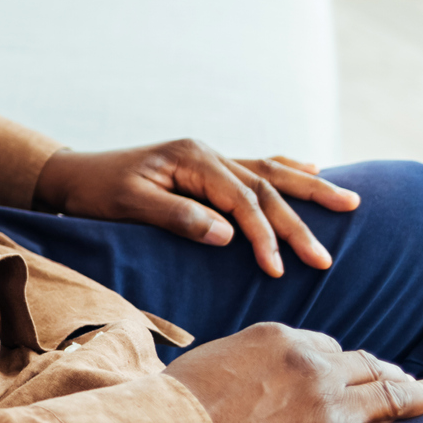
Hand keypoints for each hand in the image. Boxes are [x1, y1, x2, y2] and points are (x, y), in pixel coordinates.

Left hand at [34, 140, 359, 277]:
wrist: (72, 176)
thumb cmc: (96, 192)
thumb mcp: (130, 205)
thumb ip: (178, 216)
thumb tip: (227, 234)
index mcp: (192, 159)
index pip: (242, 200)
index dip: (262, 234)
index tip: (277, 268)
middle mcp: (207, 153)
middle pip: (266, 187)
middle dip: (299, 222)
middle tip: (325, 258)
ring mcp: (209, 158)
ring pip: (270, 172)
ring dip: (309, 188)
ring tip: (350, 202)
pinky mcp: (207, 169)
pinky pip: (257, 167)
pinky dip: (286, 170)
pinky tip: (312, 169)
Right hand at [166, 323, 422, 422]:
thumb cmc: (177, 408)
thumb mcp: (208, 363)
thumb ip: (239, 363)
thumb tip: (240, 376)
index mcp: (278, 338)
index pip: (323, 346)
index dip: (341, 362)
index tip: (351, 372)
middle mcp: (311, 364)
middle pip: (363, 365)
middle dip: (391, 371)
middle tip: (415, 377)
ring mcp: (330, 404)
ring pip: (392, 394)